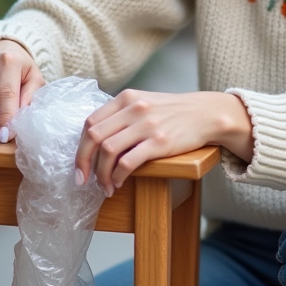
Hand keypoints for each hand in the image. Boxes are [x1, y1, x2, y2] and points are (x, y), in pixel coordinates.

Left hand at [74, 89, 252, 195]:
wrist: (205, 113)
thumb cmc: (172, 112)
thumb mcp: (144, 102)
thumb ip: (121, 114)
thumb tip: (94, 139)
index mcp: (126, 98)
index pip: (90, 122)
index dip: (80, 147)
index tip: (79, 166)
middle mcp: (133, 109)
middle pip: (93, 137)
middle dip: (84, 163)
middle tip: (83, 180)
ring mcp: (146, 125)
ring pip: (108, 151)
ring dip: (102, 174)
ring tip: (105, 186)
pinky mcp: (160, 142)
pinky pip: (128, 162)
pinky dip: (119, 176)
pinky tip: (120, 182)